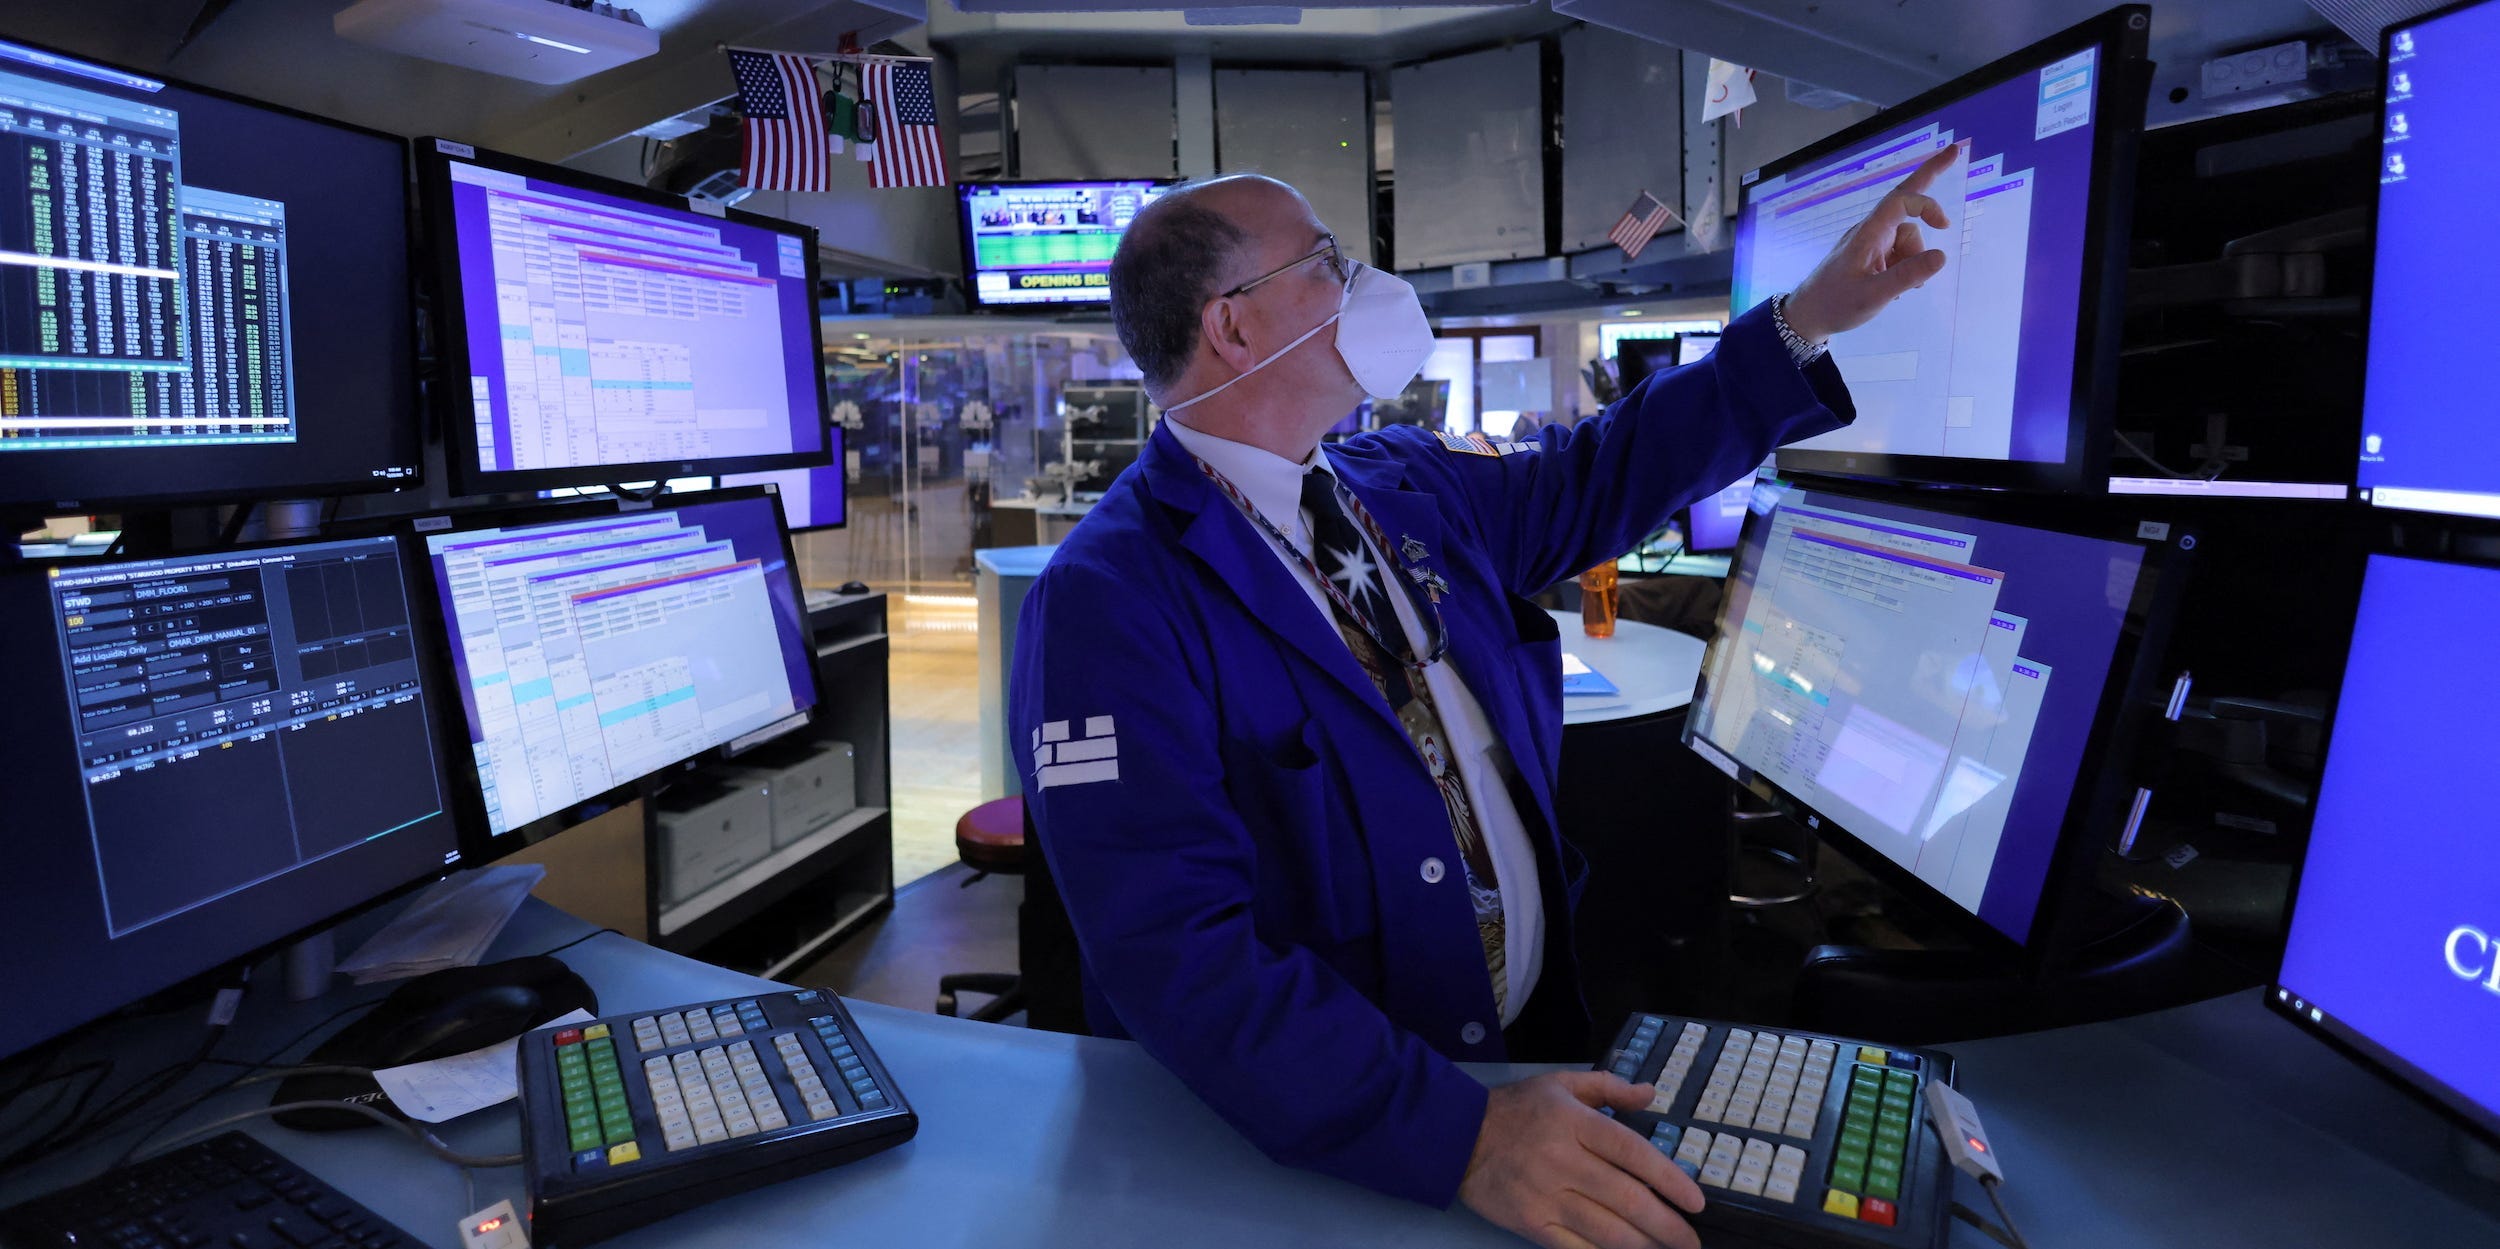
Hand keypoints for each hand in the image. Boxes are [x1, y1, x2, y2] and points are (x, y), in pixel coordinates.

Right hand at [1457, 1071, 1706, 1248]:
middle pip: (1627, 1198)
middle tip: (1691, 1240)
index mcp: (1574, 1123)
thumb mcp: (1560, 1083)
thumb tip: (1651, 1093)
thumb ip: (1608, 1086)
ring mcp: (1546, 1195)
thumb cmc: (1515, 1109)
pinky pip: (1575, 1247)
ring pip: (1606, 1229)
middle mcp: (1564, 1160)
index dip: (1670, 1179)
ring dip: (1644, 1245)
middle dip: (1667, 1225)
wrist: (1456, 1136)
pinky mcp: (1530, 1222)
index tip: (1696, 1201)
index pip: (1633, 1153)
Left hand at [1781, 142, 1963, 344]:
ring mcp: (1872, 242)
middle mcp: (1871, 231)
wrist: (1807, 316)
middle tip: (1954, 150)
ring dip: (1914, 259)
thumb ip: (1907, 276)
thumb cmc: (1835, 304)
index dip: (1926, 203)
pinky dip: (1905, 266)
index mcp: (1869, 233)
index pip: (1901, 201)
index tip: (1944, 224)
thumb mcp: (1873, 295)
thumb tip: (1941, 256)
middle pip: (1906, 201)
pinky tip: (1895, 288)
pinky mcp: (1871, 255)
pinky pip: (1899, 252)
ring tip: (1901, 288)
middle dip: (1929, 176)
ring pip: (1908, 238)